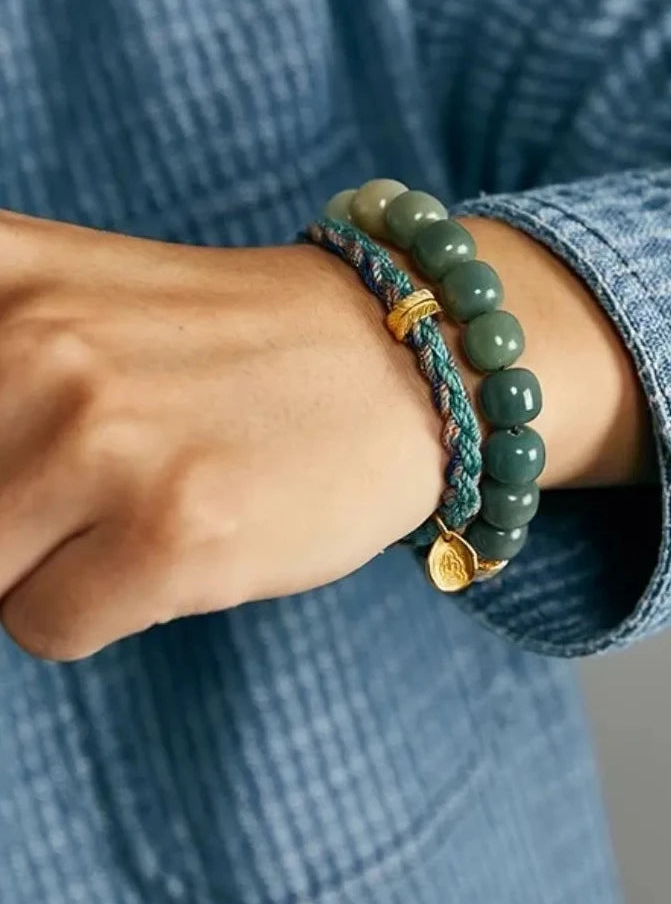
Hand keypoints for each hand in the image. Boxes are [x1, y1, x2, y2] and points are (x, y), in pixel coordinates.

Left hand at [0, 211, 444, 660]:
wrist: (397, 359)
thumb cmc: (228, 343)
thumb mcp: (71, 295)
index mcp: (4, 273)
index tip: (17, 468)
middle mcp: (39, 345)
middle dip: (6, 519)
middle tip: (88, 481)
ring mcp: (106, 439)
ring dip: (42, 564)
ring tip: (134, 504)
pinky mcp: (174, 532)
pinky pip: (45, 630)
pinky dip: (98, 609)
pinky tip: (179, 541)